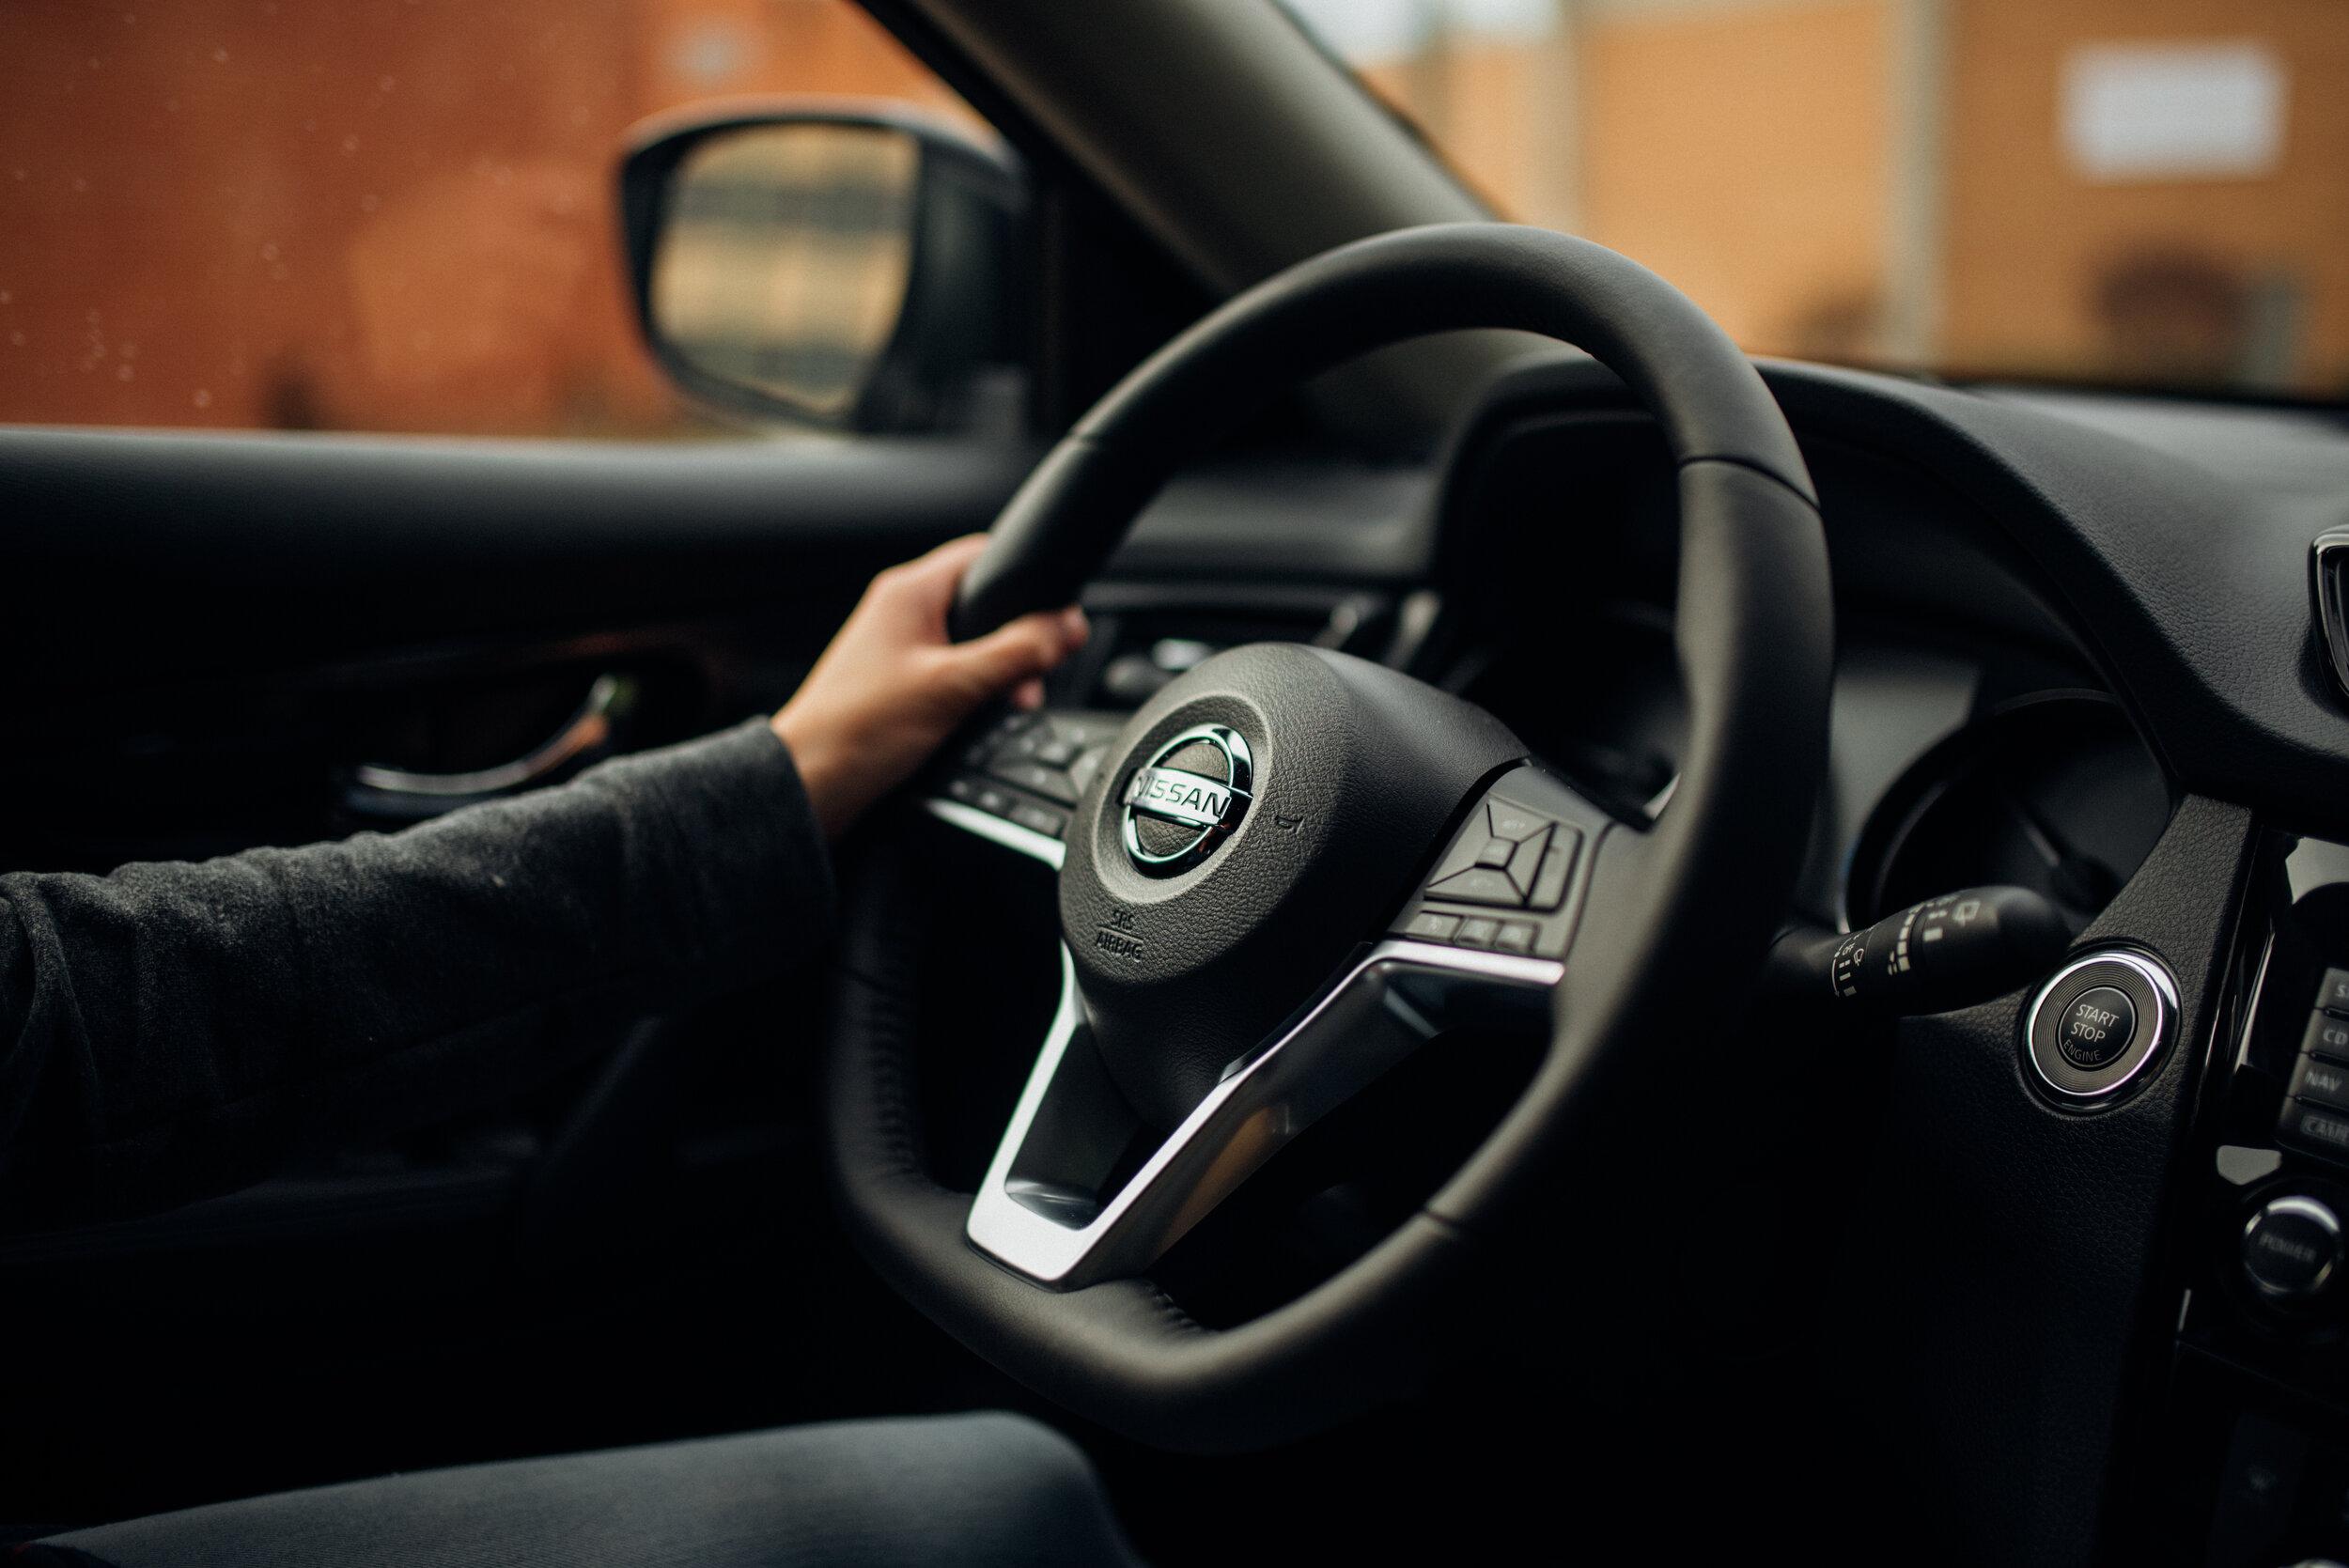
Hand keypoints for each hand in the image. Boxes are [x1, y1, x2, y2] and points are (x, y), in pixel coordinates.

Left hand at [772, 536, 1087, 838]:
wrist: (812, 785)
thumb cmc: (857, 731)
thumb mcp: (954, 687)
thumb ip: (1016, 653)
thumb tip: (1067, 628)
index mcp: (909, 592)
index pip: (985, 555)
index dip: (1027, 581)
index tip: (1057, 617)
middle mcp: (903, 613)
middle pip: (985, 605)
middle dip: (1018, 641)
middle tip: (1027, 679)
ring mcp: (900, 649)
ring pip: (973, 645)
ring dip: (998, 673)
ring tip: (1004, 704)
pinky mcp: (900, 685)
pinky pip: (955, 675)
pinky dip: (975, 694)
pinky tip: (978, 721)